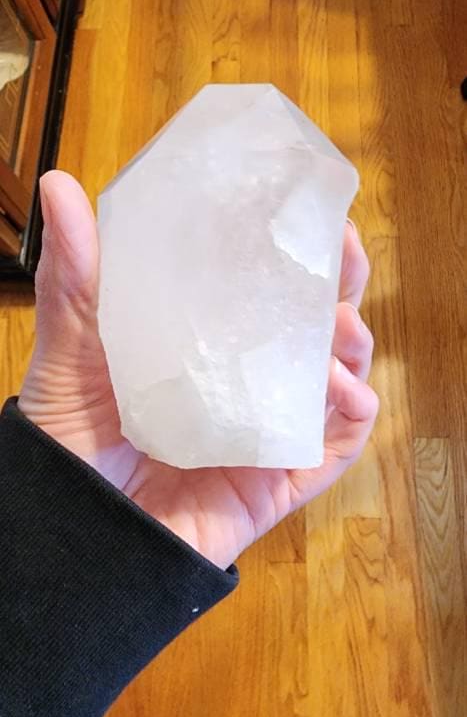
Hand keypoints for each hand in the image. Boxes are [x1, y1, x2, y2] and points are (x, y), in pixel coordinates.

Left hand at [19, 172, 377, 569]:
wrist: (71, 532)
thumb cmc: (71, 436)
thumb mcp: (72, 347)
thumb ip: (74, 275)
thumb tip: (57, 185)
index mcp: (205, 341)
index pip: (262, 285)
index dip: (293, 247)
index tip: (308, 205)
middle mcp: (245, 379)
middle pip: (312, 324)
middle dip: (340, 283)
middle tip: (345, 246)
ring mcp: (267, 428)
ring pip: (336, 378)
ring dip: (354, 344)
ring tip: (342, 321)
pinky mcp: (279, 479)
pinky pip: (333, 447)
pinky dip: (353, 413)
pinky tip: (343, 387)